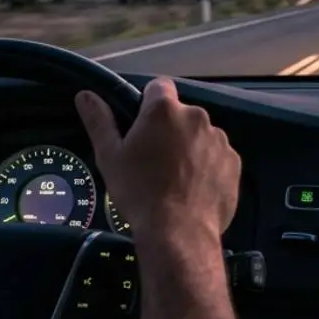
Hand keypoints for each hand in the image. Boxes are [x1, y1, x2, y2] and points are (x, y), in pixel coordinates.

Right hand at [75, 78, 240, 244]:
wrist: (179, 232)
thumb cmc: (139, 192)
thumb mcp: (110, 157)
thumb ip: (99, 121)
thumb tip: (85, 95)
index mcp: (165, 110)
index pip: (158, 86)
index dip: (148, 102)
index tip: (142, 125)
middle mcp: (197, 116)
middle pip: (181, 114)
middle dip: (170, 129)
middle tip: (155, 159)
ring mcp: (219, 139)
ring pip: (201, 135)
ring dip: (190, 147)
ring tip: (176, 178)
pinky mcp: (234, 162)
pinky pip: (217, 156)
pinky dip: (208, 166)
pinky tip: (194, 189)